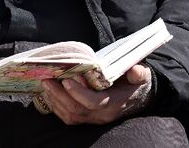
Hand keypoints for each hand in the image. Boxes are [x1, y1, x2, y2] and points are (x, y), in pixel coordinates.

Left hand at [37, 64, 153, 124]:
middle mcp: (102, 115)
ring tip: (46, 85)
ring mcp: (94, 118)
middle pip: (76, 110)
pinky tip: (50, 95)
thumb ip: (139, 73)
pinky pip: (69, 117)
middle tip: (47, 80)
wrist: (139, 98)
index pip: (93, 102)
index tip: (67, 80)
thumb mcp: (143, 76)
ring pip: (70, 116)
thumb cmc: (137, 84)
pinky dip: (57, 107)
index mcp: (115, 103)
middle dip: (59, 96)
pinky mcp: (88, 118)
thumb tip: (135, 69)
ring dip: (55, 101)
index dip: (79, 93)